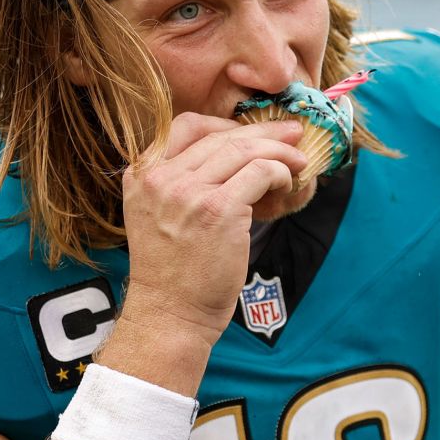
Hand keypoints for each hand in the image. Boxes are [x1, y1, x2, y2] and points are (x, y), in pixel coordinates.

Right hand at [120, 113, 306, 342]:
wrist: (170, 315)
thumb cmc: (173, 274)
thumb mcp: (156, 217)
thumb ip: (178, 185)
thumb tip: (232, 157)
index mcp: (141, 175)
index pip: (185, 126)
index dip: (224, 124)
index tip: (249, 133)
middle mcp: (160, 177)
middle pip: (219, 135)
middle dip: (262, 131)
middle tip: (290, 134)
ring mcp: (188, 191)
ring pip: (244, 148)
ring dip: (278, 151)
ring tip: (298, 160)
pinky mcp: (218, 209)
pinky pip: (260, 171)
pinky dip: (280, 172)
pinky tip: (286, 184)